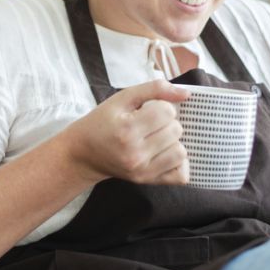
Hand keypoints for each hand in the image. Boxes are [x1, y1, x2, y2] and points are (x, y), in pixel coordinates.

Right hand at [59, 79, 190, 185]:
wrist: (83, 153)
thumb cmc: (103, 122)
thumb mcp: (122, 98)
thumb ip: (154, 89)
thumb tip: (186, 94)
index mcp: (127, 129)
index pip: (166, 112)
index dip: (162, 106)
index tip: (149, 110)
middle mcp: (135, 153)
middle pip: (176, 130)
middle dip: (168, 123)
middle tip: (151, 124)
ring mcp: (142, 170)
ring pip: (181, 152)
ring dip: (174, 142)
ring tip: (158, 138)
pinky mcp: (147, 181)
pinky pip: (180, 175)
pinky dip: (178, 163)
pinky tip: (166, 154)